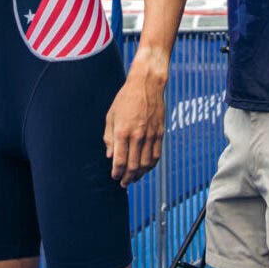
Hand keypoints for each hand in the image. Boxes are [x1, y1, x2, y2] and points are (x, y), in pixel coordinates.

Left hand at [103, 66, 164, 186]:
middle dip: (127, 178)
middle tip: (123, 183)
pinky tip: (146, 168)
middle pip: (133, 166)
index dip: (116, 173)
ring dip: (139, 174)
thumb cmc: (126, 98)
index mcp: (122, 132)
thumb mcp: (111, 116)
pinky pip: (156, 155)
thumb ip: (109, 137)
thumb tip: (110, 155)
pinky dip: (151, 165)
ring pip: (146, 164)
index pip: (119, 161)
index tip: (114, 177)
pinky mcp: (159, 133)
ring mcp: (150, 135)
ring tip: (133, 178)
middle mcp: (137, 136)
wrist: (147, 84)